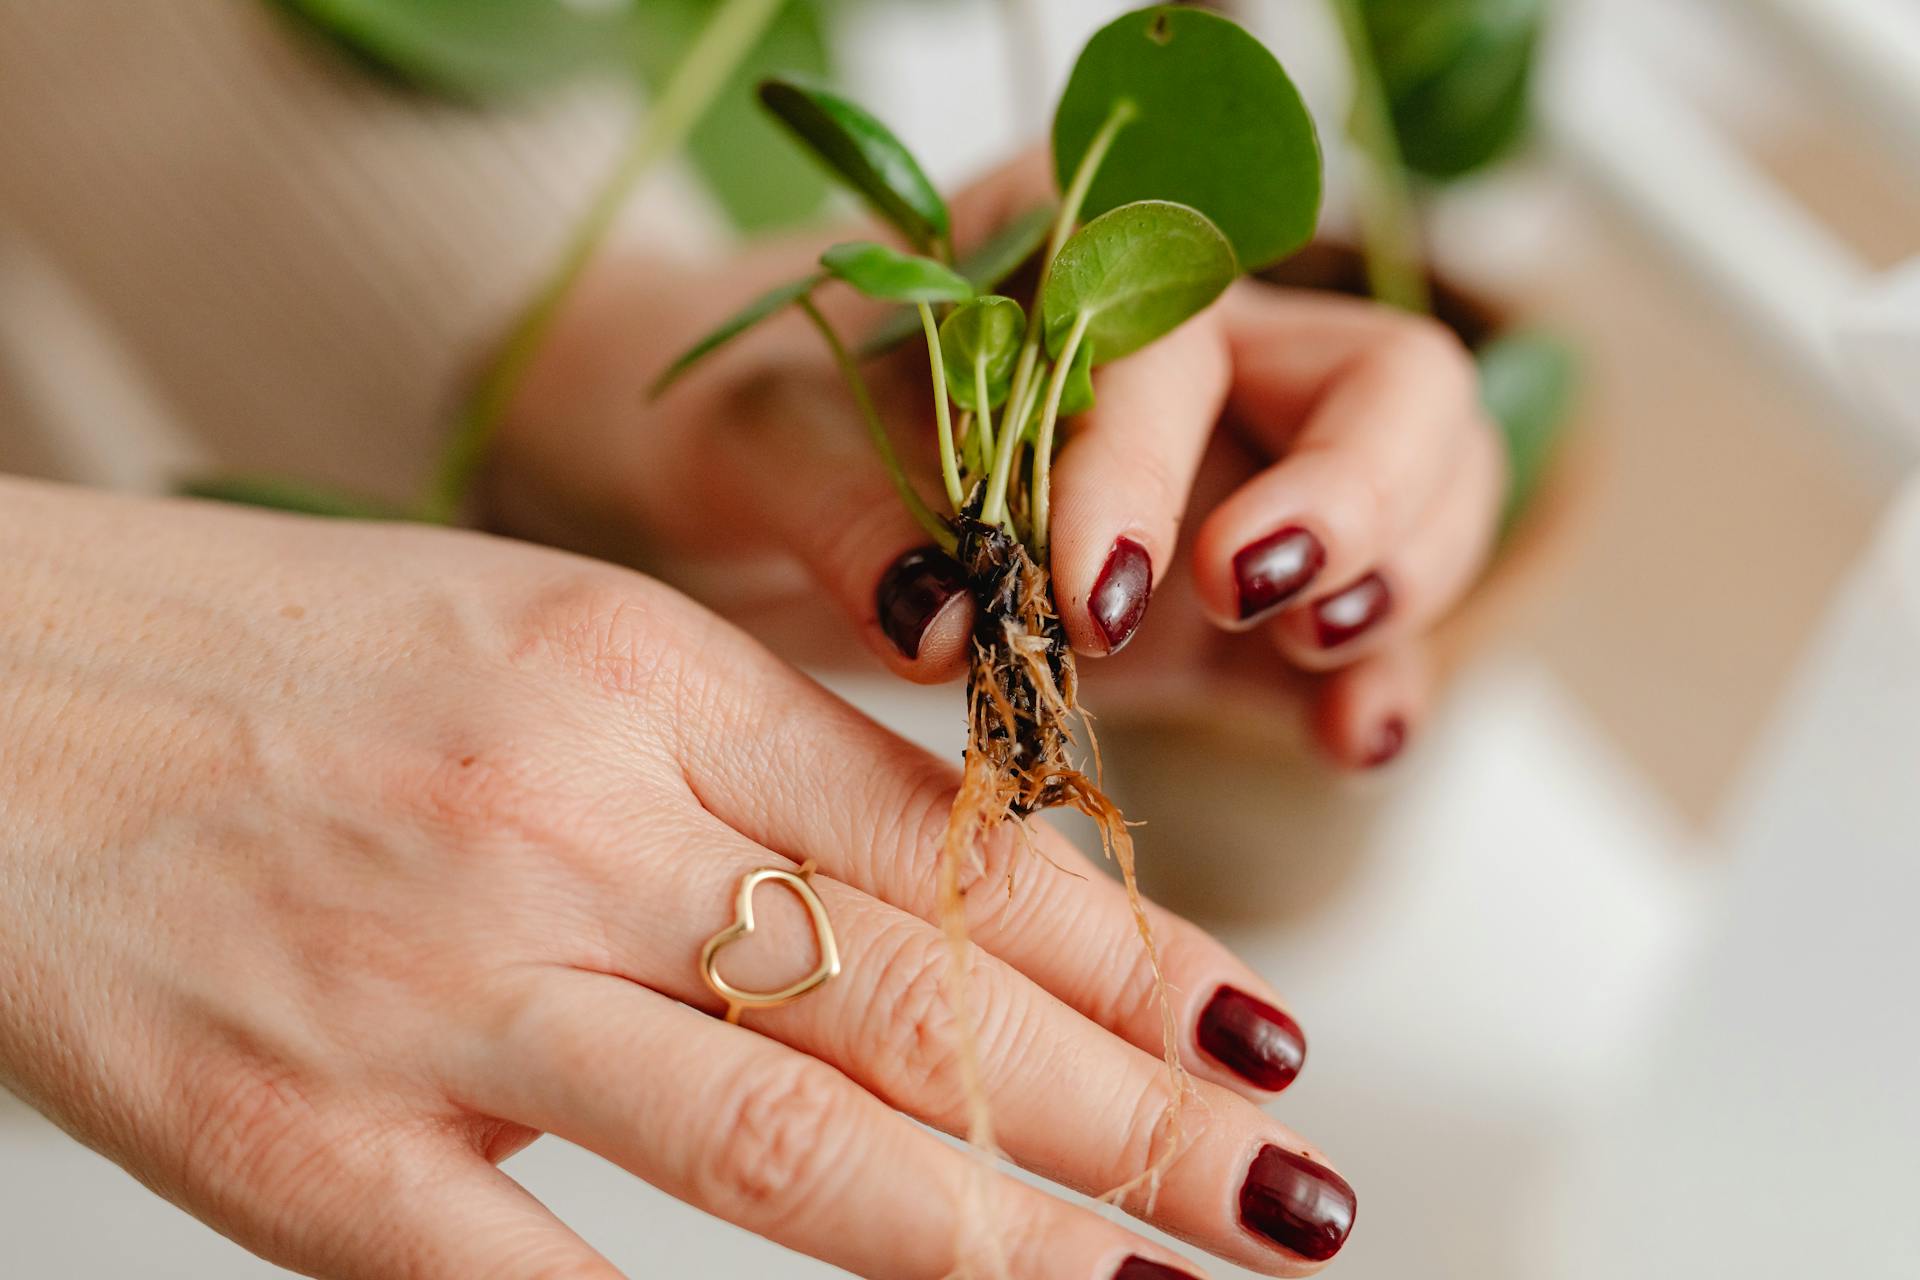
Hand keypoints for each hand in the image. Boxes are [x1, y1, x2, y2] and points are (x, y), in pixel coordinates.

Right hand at [0, 478, 1354, 1277]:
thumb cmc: (280, 653)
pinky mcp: (297, 1147)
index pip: (946, 843)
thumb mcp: (546, 635)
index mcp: (633, 678)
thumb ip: (747, 748)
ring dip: (998, 1240)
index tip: (1257, 1023)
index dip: (1128, 947)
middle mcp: (562, 825)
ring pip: (781, 1139)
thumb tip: (957, 864)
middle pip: (911, 995)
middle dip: (1133, 1111)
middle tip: (1291, 1189)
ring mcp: (434, 995)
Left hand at [488, 154, 1501, 770]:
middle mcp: (1190, 357)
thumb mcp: (750, 434)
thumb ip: (840, 502)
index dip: (1154, 463)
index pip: (1184, 338)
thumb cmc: (744, 409)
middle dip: (1358, 493)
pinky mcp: (1226, 603)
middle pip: (1385, 381)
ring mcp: (1229, 479)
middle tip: (1267, 596)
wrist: (733, 477)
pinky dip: (1373, 680)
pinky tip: (1357, 739)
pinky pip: (1346, 631)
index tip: (1092, 596)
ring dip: (1402, 578)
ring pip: (1419, 488)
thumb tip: (945, 618)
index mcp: (1078, 262)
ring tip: (1327, 666)